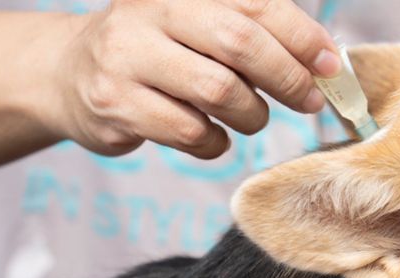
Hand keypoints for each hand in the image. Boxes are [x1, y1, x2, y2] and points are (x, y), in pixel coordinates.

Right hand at [46, 0, 340, 158]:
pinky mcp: (115, 104)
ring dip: (252, 115)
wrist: (68, 75)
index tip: (331, 66)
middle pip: (240, 43)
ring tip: (250, 117)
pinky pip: (191, 132)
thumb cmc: (159, 52)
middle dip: (287, 78)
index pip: (257, 4)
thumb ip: (257, 34)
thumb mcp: (199, 25)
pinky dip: (216, 142)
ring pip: (219, 92)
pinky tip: (211, 135)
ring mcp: (126, 58)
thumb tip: (327, 61)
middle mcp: (150, 13)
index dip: (303, 37)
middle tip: (308, 101)